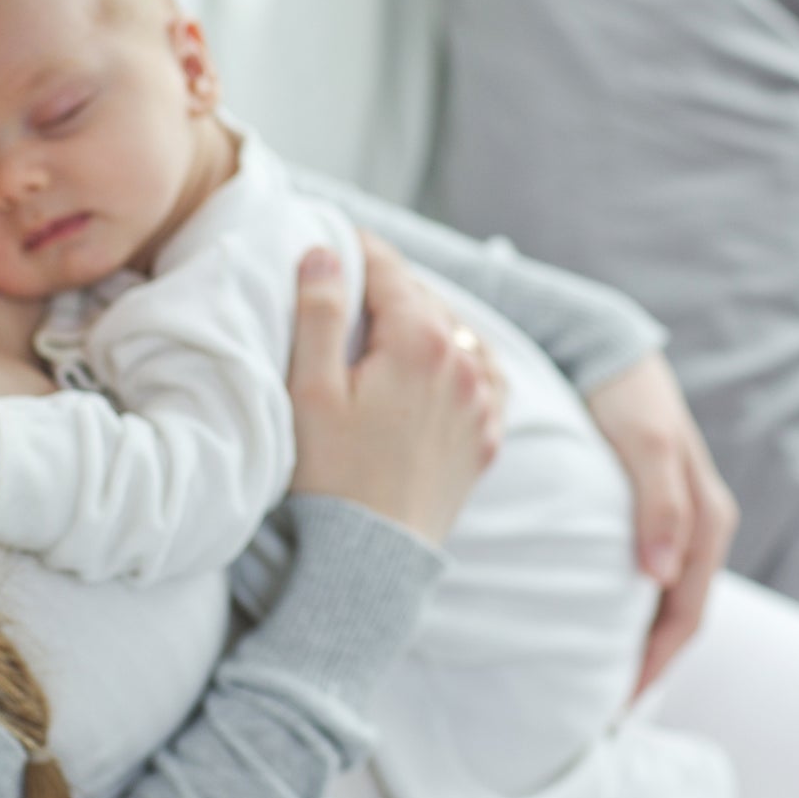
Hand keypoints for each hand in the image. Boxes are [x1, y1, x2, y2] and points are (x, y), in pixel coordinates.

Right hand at [287, 235, 501, 545]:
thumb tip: (325, 252)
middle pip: (426, 298)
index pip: (391, 270)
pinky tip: (446, 363)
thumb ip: (321, 312)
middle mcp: (464, 365)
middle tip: (354, 279)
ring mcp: (484, 403)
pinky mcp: (487, 437)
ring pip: (460, 334)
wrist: (372, 558)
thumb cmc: (330, 475)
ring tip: (393, 321)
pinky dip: (466, 359)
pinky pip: (488, 377)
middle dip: (391, 285)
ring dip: (429, 320)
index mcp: (420, 342)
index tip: (337, 239)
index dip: (360, 248)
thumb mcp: (311, 388)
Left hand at [585, 353, 738, 695]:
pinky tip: (590, 624)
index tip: (615, 707)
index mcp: (706, 520)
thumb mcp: (646, 443)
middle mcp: (695, 527)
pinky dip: (624, 609)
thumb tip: (660, 575)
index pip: (686, 615)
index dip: (654, 665)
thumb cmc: (626, 394)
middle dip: (646, 667)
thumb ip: (658, 502)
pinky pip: (642, 576)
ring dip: (635, 641)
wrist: (606, 346)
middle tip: (598, 714)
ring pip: (660, 601)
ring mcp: (671, 521)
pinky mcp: (645, 511)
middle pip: (677, 618)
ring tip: (592, 681)